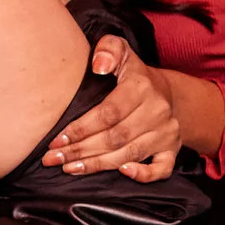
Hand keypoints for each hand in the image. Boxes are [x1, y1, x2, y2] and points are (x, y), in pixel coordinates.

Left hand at [42, 37, 179, 181]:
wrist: (166, 93)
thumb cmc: (132, 74)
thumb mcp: (121, 51)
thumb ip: (108, 49)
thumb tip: (98, 66)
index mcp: (141, 87)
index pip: (108, 113)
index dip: (81, 129)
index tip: (57, 140)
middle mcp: (157, 111)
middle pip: (115, 137)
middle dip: (81, 150)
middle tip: (53, 159)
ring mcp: (166, 132)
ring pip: (130, 154)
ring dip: (97, 165)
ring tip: (69, 168)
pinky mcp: (172, 149)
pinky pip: (162, 169)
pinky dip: (144, 175)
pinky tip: (122, 173)